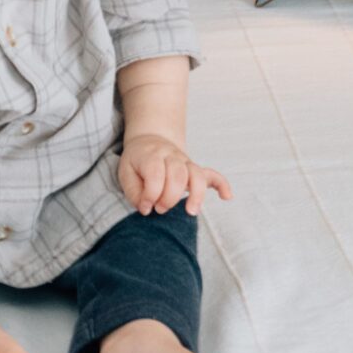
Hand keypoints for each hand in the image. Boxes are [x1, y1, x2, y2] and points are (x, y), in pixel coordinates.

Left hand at [118, 134, 232, 216]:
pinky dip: (222, 185)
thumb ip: (133, 191)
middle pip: (178, 176)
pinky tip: (226, 197)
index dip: (150, 195)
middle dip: (170, 198)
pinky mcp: (195, 169)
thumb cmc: (137, 161)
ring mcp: (186, 162)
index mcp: (152, 156)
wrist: (150, 141)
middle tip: (160, 209)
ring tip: (191, 211)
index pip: (155, 175)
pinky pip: (213, 175)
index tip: (145, 207)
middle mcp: (172, 157)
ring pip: (197, 175)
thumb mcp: (125, 172)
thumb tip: (146, 208)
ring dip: (196, 195)